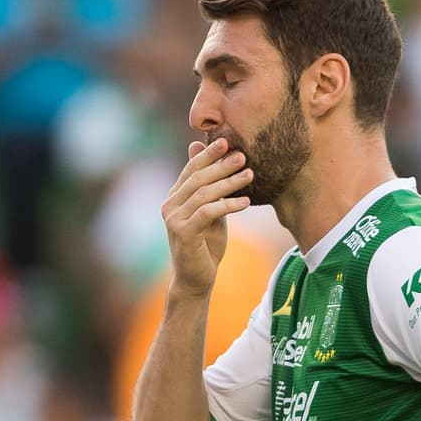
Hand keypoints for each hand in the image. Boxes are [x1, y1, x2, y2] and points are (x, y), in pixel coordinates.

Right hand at [162, 138, 252, 296]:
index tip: (228, 141)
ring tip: (250, 175)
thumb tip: (213, 163)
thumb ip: (211, 189)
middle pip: (198, 178)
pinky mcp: (183, 233)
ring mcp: (174, 219)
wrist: (196, 279)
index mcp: (175, 197)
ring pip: (204, 193)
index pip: (191, 169)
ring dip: (229, 183)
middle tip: (243, 156)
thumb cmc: (206, 245)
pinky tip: (246, 203)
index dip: (208, 154)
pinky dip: (228, 205)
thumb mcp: (211, 212)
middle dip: (221, 165)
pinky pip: (208, 212)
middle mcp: (170, 205)